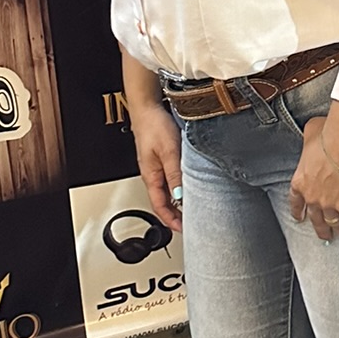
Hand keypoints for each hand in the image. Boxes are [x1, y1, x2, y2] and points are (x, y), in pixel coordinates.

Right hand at [130, 98, 183, 232]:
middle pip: (163, 201)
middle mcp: (152, 174)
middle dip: (175, 215)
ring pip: (166, 191)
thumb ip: (174, 173)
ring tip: (191, 207)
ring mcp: (155, 166)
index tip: (183, 229)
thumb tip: (180, 195)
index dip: (171, 220)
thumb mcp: (169, 151)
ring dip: (178, 201)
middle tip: (190, 222)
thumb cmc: (154, 126)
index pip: (160, 206)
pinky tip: (188, 184)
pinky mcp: (160, 158)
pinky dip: (178, 187)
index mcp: (151, 176)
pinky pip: (169, 179)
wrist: (147, 108)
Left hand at [290, 119, 338, 240]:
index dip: (298, 211)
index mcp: (301, 180)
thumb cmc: (328, 135)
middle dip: (319, 227)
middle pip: (315, 218)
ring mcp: (330, 204)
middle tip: (323, 234)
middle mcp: (313, 197)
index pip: (296, 201)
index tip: (299, 217)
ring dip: (338, 230)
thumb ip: (310, 137)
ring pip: (333, 223)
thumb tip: (313, 131)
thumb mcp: (311, 131)